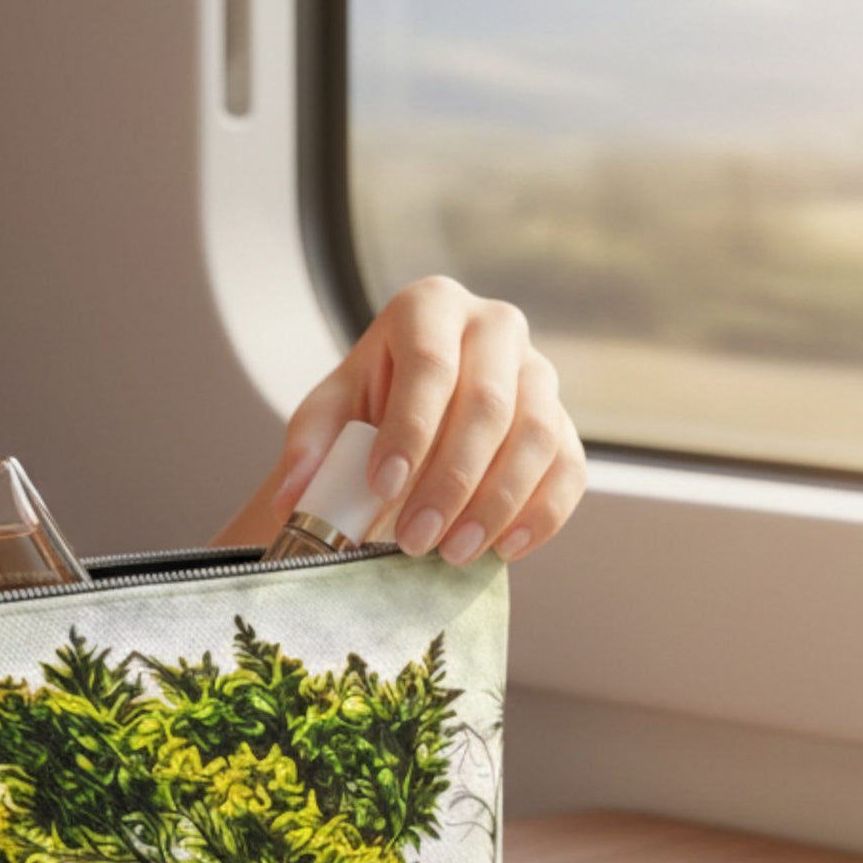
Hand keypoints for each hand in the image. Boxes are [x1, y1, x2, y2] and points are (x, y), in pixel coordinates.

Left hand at [222, 276, 585, 561]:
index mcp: (431, 307)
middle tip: (415, 539)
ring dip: (497, 505)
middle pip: (489, 404)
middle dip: (452, 481)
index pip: (430, 365)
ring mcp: (539, 373)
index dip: (409, 429)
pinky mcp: (566, 422)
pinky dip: (542, 514)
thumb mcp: (328, 415)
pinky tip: (504, 550)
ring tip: (453, 554)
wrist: (413, 418)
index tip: (382, 487)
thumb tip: (293, 496)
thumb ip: (309, 448)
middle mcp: (495, 327)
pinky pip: (570, 468)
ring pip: (538, 436)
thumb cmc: (368, 407)